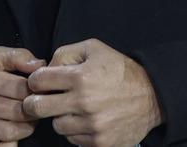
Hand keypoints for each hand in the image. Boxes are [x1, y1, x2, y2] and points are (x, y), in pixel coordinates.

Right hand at [0, 47, 44, 145]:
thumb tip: (40, 65)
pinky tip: (12, 134)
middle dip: (34, 111)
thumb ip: (19, 56)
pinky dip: (11, 144)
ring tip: (27, 120)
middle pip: (19, 112)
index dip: (36, 92)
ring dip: (26, 128)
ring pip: (12, 132)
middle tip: (36, 108)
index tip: (39, 92)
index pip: (22, 89)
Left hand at [23, 39, 162, 146]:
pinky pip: (73, 139)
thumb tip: (44, 69)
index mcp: (80, 77)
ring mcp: (92, 125)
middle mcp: (84, 102)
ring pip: (56, 125)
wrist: (152, 96)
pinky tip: (85, 120)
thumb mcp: (93, 49)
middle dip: (34, 102)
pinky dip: (75, 131)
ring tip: (72, 109)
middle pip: (37, 108)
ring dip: (59, 117)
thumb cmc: (119, 70)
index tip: (40, 83)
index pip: (37, 81)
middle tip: (41, 100)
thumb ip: (64, 53)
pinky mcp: (100, 142)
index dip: (35, 80)